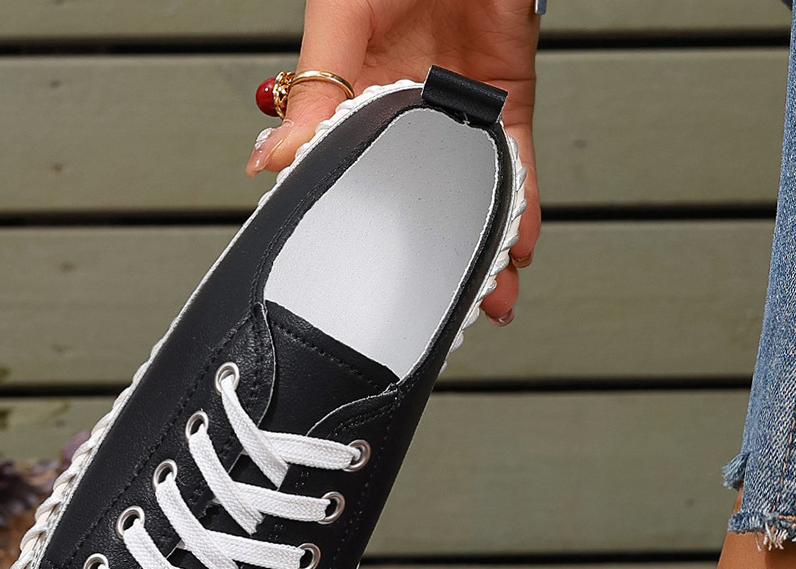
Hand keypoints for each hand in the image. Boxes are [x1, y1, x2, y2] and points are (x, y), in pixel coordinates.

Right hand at [245, 0, 540, 324]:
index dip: (360, 228)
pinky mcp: (507, 104)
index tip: (360, 278)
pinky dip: (523, 210)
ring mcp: (462, 115)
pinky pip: (518, 169)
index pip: (354, 177)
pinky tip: (519, 248)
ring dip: (484, 250)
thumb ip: (317, 91)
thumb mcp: (340, 19)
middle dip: (430, 257)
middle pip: (421, 202)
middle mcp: (411, 114)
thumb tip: (272, 160)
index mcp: (357, 96)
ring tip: (489, 301)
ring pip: (473, 198)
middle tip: (437, 312)